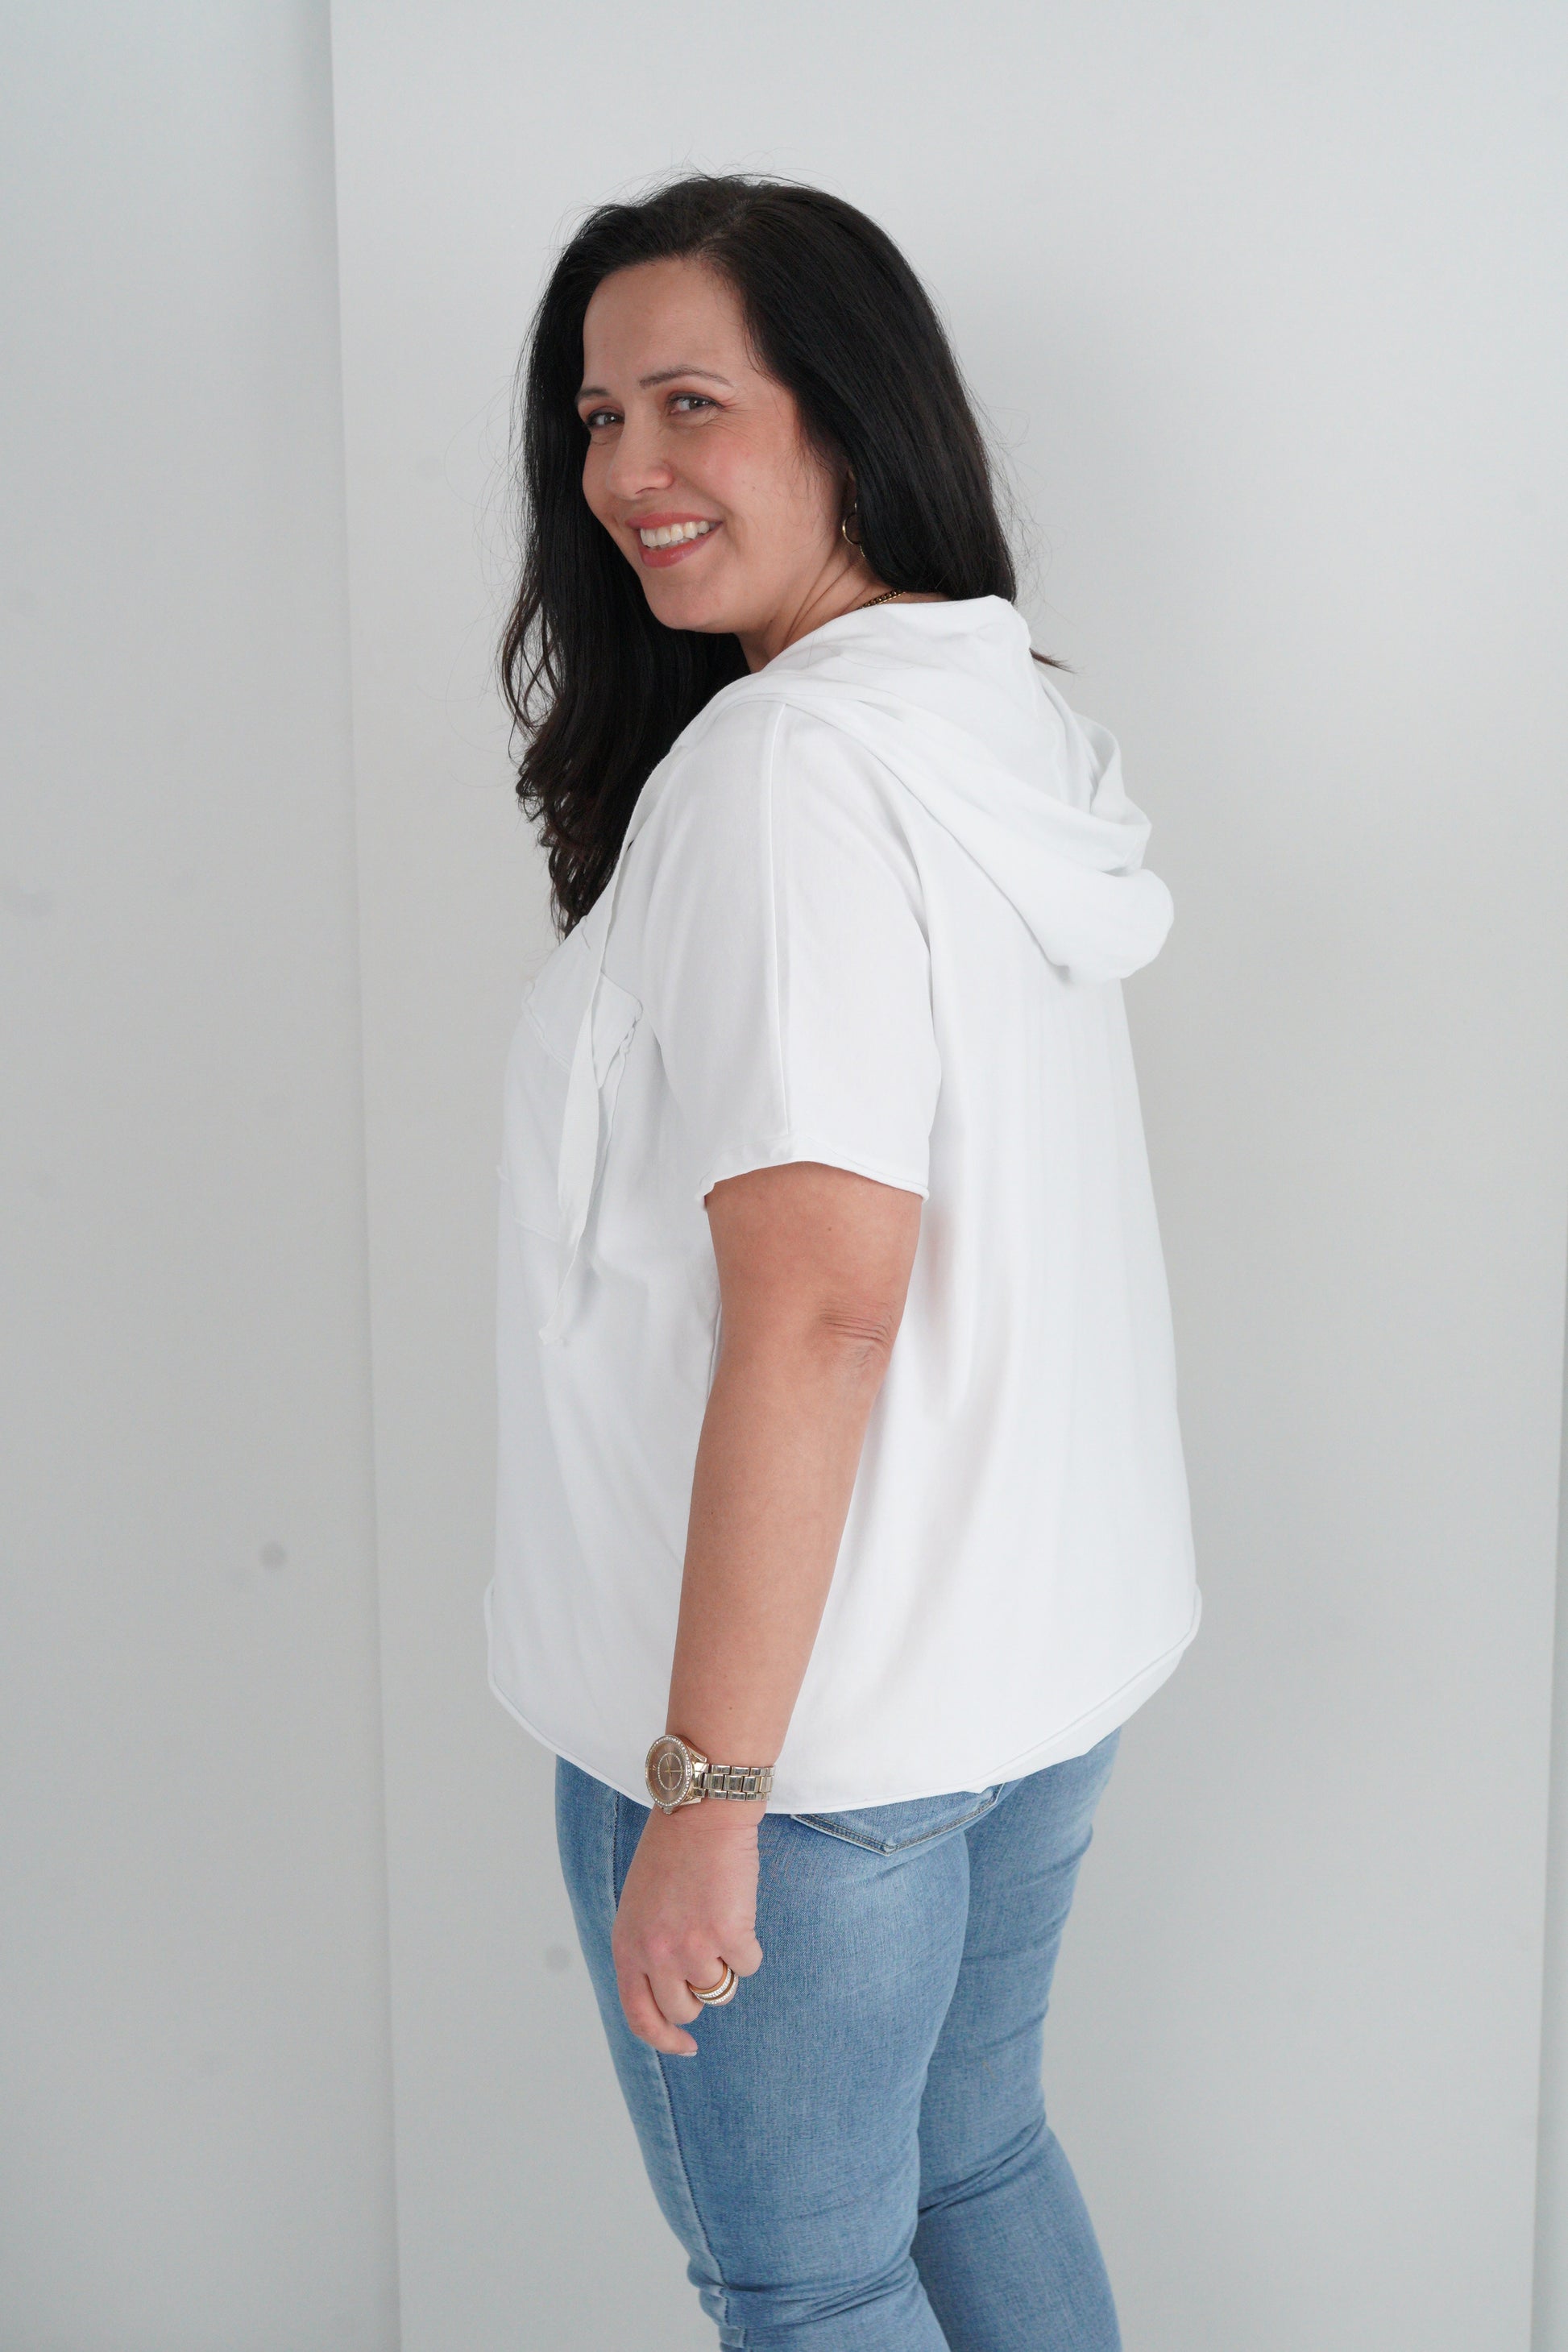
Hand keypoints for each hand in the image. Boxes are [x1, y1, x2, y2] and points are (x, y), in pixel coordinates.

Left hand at [612, 1800, 763, 2054]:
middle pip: (685, 2008)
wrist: (702, 1812)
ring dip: (726, 1960)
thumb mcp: (639, 1907)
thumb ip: (646, 1949)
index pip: (639, 2016)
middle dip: (701, 1989)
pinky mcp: (729, 1936)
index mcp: (626, 1946)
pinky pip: (749, 1964)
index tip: (686, 2045)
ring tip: (718, 1915)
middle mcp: (654, 1954)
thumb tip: (673, 1994)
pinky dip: (749, 1942)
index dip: (664, 2039)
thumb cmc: (672, 1852)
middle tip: (708, 1952)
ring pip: (720, 1988)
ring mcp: (691, 1948)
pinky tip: (737, 1906)